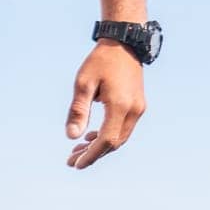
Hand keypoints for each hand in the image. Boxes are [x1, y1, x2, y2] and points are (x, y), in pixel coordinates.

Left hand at [65, 40, 146, 168]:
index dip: (91, 155)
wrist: (124, 45)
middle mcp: (133, 110)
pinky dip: (109, 136)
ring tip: (78, 150)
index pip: (107, 140)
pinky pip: (124, 128)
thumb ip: (78, 111)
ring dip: (101, 146)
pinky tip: (93, 136)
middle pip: (115, 143)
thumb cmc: (100, 62)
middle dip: (93, 154)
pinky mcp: (138, 106)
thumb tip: (71, 137)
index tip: (75, 164)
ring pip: (120, 137)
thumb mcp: (83, 83)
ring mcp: (138, 109)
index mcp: (120, 106)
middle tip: (71, 161)